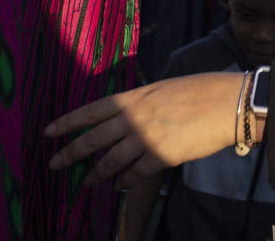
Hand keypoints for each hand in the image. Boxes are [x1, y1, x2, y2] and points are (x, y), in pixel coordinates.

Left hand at [46, 72, 239, 187]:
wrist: (225, 103)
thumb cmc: (200, 91)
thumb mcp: (164, 89)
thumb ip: (142, 103)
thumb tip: (128, 118)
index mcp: (136, 97)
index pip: (93, 110)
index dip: (69, 121)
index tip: (49, 131)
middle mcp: (136, 117)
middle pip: (94, 138)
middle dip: (71, 153)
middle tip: (54, 165)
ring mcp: (147, 138)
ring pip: (111, 160)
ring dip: (96, 174)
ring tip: (86, 183)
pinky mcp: (161, 156)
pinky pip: (135, 173)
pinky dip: (125, 181)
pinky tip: (120, 185)